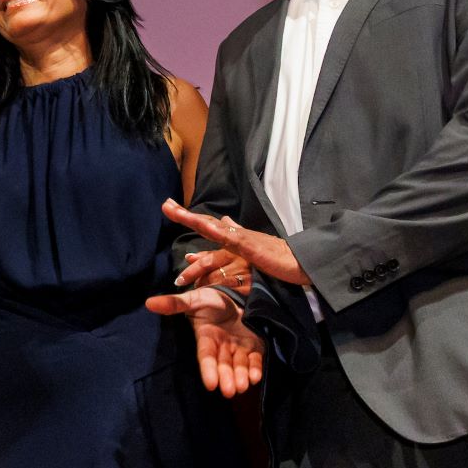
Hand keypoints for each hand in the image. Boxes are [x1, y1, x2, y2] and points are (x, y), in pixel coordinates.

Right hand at [143, 284, 265, 396]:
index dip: (208, 370)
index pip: (206, 356)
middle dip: (226, 378)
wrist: (235, 292)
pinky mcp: (255, 345)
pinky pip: (255, 359)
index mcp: (206, 338)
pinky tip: (256, 376)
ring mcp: (239, 347)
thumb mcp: (193, 299)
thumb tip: (148, 303)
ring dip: (241, 377)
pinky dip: (256, 368)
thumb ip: (174, 303)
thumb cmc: (211, 297)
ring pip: (239, 366)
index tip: (210, 384)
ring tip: (242, 386)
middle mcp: (222, 347)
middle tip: (230, 392)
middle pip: (223, 365)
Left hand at [163, 198, 306, 289]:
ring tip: (174, 211)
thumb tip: (225, 219)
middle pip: (206, 222)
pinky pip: (230, 239)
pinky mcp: (251, 247)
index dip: (189, 217)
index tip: (170, 208)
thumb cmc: (278, 257)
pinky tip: (204, 225)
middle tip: (165, 205)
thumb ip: (236, 234)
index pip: (208, 225)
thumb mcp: (252, 246)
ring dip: (192, 219)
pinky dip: (217, 231)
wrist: (302, 262)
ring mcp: (243, 239)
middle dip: (184, 214)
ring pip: (213, 227)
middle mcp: (236, 234)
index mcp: (235, 236)